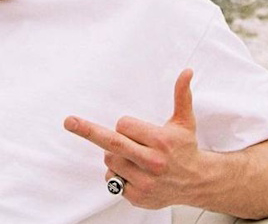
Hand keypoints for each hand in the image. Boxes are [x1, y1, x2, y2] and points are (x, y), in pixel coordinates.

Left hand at [64, 69, 207, 208]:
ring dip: (114, 156)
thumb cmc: (186, 149)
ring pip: (110, 160)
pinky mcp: (138, 196)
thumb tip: (186, 71)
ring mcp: (145, 181)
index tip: (136, 130)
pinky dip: (117, 175)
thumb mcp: (184, 121)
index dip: (126, 125)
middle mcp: (153, 162)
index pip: (124, 125)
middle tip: (69, 121)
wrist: (198, 182)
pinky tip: (134, 174)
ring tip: (133, 157)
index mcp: (161, 141)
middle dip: (88, 131)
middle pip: (111, 143)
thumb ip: (182, 95)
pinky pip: (112, 180)